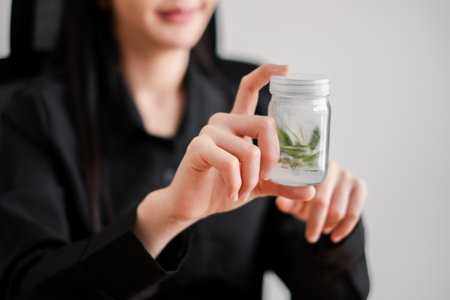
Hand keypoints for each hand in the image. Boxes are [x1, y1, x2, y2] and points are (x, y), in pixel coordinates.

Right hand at [167, 64, 314, 220]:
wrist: (192, 206)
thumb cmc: (223, 189)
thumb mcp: (258, 185)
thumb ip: (282, 184)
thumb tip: (311, 191)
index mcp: (238, 124)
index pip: (249, 88)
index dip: (267, 73)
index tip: (288, 69)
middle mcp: (223, 121)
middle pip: (265, 124)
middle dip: (273, 157)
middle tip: (266, 178)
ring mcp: (209, 132)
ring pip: (250, 151)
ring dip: (252, 180)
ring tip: (242, 192)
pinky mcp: (198, 147)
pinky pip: (230, 163)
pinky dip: (236, 184)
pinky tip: (232, 193)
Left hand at [275, 161, 366, 242]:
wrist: (325, 199)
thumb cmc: (306, 200)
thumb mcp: (295, 203)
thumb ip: (288, 202)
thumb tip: (280, 203)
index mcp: (310, 169)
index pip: (308, 195)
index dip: (310, 218)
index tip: (309, 236)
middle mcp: (330, 167)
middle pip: (323, 203)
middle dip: (317, 223)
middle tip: (312, 237)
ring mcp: (347, 175)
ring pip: (339, 211)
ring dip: (330, 225)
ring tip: (324, 230)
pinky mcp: (359, 184)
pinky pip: (354, 213)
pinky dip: (345, 228)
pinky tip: (336, 235)